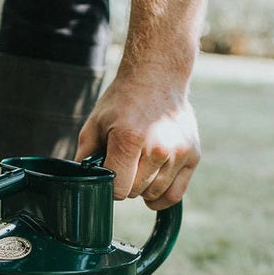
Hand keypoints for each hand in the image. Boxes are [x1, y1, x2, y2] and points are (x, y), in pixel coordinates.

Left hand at [74, 64, 200, 209]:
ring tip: (139, 164)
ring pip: (153, 194)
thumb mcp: (95, 123)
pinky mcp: (193, 155)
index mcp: (130, 139)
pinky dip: (161, 198)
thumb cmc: (123, 101)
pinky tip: (151, 187)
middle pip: (135, 192)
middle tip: (125, 161)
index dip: (109, 184)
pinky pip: (175, 195)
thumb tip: (80, 183)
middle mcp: (158, 148)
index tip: (109, 170)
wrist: (158, 77)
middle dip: (125, 183)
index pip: (117, 189)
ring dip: (143, 187)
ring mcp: (179, 152)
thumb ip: (85, 156)